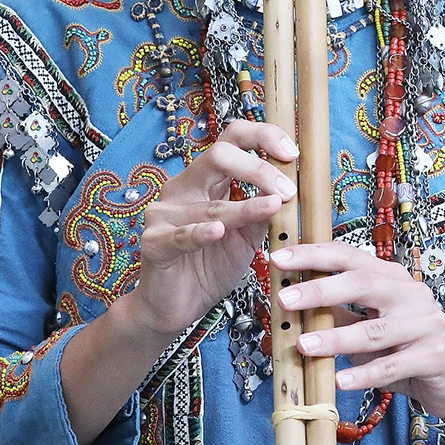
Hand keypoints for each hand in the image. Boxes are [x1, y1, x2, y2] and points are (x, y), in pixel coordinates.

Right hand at [121, 121, 296, 337]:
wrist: (176, 308)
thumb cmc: (209, 268)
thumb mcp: (246, 238)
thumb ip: (261, 214)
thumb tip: (287, 192)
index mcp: (205, 180)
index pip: (230, 139)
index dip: (261, 137)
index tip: (291, 152)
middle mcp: (182, 188)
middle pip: (218, 156)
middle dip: (257, 168)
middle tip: (288, 189)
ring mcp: (164, 214)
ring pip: (210, 205)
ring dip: (244, 207)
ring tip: (274, 206)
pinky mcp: (154, 243)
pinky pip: (180, 235)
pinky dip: (200, 232)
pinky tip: (217, 231)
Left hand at [271, 243, 444, 420]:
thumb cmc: (403, 348)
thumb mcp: (367, 326)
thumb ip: (338, 313)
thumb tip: (293, 303)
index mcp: (391, 277)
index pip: (350, 256)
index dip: (314, 254)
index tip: (280, 258)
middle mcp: (411, 293)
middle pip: (362, 283)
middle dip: (320, 290)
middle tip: (284, 298)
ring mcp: (426, 323)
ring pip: (374, 330)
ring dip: (335, 339)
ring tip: (303, 346)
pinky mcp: (433, 356)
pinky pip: (392, 366)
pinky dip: (364, 374)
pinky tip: (341, 381)